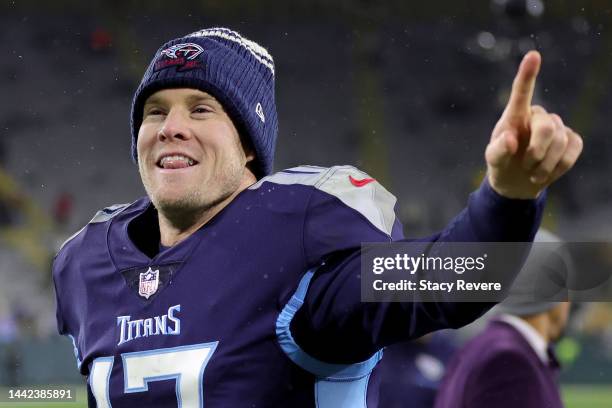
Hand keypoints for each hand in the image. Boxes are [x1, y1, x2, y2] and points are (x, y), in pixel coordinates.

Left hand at [485, 51, 582, 198]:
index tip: (533, 55)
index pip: (521, 92)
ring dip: (545, 163)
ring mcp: (557, 126)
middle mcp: (537, 116)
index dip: (528, 74)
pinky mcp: (571, 139)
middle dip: (537, 151)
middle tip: (526, 165)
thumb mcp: (493, 161)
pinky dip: (559, 166)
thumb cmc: (502, 164)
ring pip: (561, 140)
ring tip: (532, 172)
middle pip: (548, 127)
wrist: (517, 182)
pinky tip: (547, 171)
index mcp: (514, 116)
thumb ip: (498, 150)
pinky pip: (573, 149)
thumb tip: (510, 138)